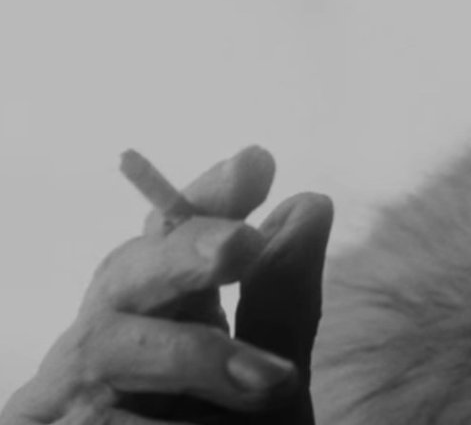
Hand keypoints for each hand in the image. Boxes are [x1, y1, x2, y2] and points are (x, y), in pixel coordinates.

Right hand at [0, 146, 333, 424]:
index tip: (258, 163)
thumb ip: (284, 306)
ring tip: (272, 387)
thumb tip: (309, 202)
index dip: (207, 194)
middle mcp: (113, 341)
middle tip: (245, 243)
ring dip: (194, 357)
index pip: (174, 235)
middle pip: (126, 269)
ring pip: (106, 342)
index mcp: (166, 314)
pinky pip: (94, 420)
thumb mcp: (272, 387)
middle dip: (185, 249)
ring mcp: (70, 397)